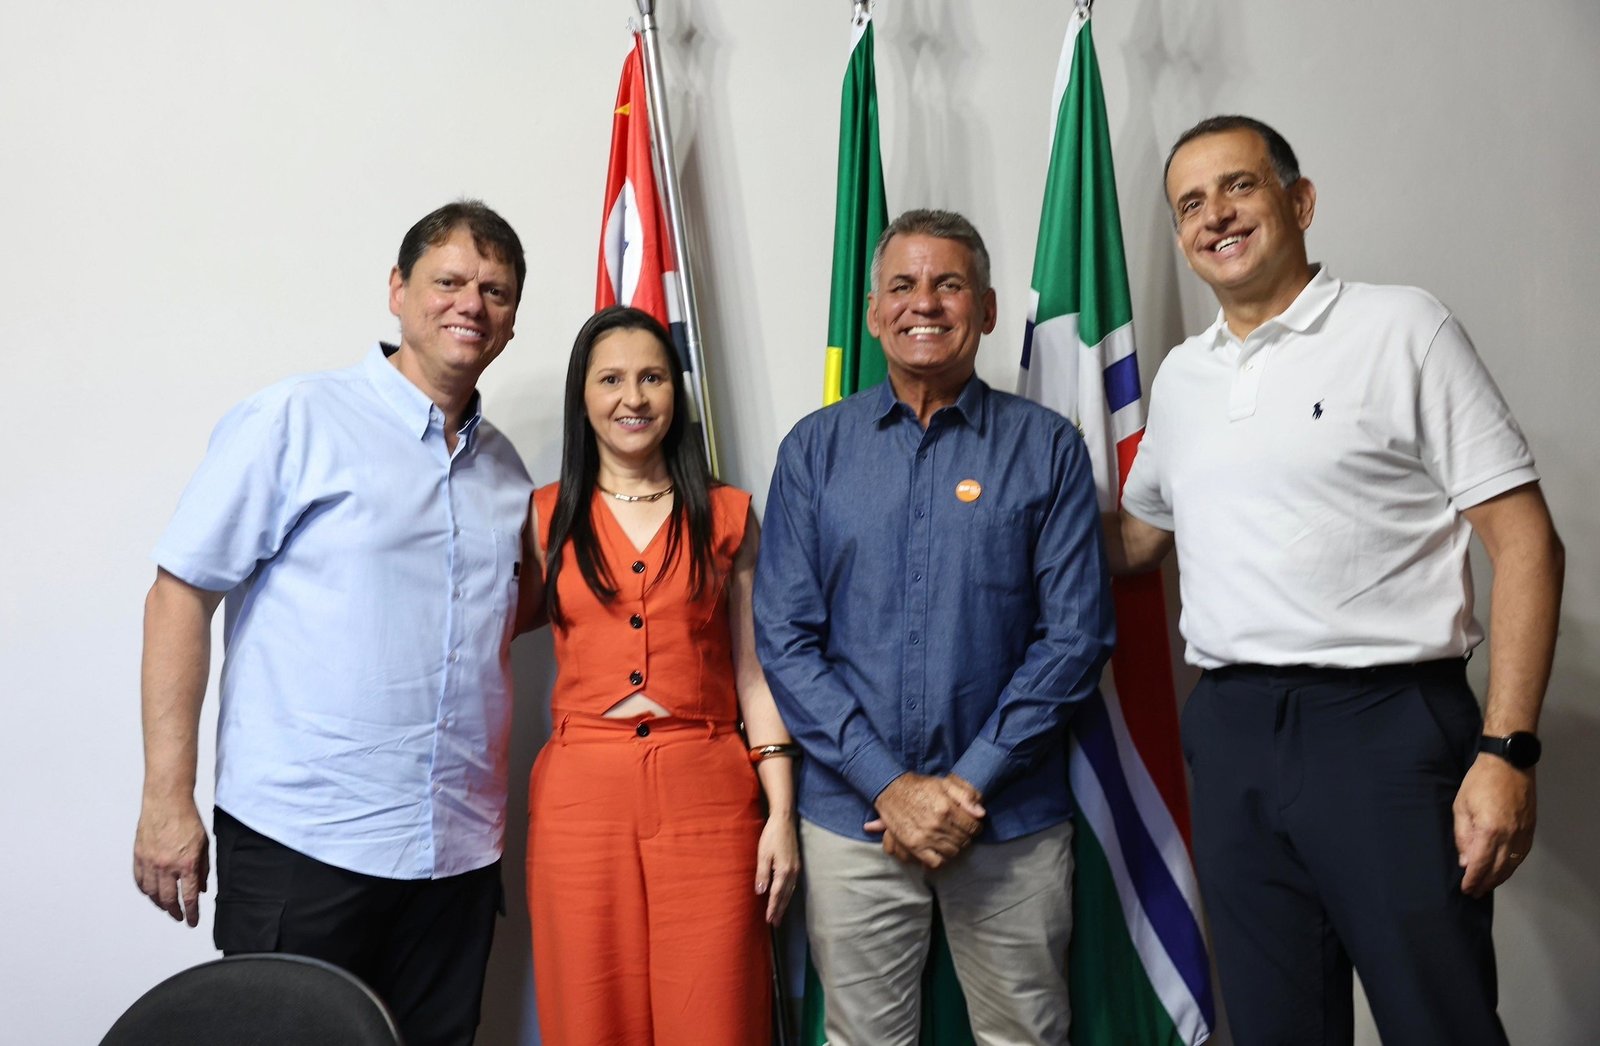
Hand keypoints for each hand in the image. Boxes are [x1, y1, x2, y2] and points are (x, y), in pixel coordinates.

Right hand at [133, 796, 209, 925]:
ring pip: (152, 893)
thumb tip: (201, 888)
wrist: (167, 802)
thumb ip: (203, 868)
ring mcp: (150, 862)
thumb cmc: (187, 819)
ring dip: (159, 903)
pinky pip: (140, 881)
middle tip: (179, 916)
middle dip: (174, 912)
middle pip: (168, 899)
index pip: (189, 897)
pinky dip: (146, 890)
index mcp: (186, 863)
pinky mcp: (139, 856)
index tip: (192, 922)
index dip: (191, 913)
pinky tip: (151, 893)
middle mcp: (167, 866)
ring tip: (166, 907)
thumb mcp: (204, 844)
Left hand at [755, 812, 800, 924]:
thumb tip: (761, 892)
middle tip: (775, 923)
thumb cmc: (772, 836)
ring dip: (784, 903)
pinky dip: (787, 894)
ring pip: (790, 891)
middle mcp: (792, 872)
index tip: (769, 920)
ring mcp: (796, 868)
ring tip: (779, 913)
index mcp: (784, 871)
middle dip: (780, 910)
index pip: (776, 894)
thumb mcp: (763, 854)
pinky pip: (792, 884)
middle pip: (785, 896)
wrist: (784, 821)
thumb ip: (762, 874)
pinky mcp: (796, 864)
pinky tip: (784, 896)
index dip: (773, 908)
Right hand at [864, 773, 985, 868]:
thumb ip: (966, 796)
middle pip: (964, 841)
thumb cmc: (920, 786)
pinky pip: (935, 862)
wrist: (891, 790)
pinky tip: (940, 851)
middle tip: (961, 832)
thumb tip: (981, 813)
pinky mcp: (914, 846)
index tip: (972, 825)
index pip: (973, 827)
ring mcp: (925, 837)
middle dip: (966, 837)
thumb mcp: (944, 783)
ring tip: (951, 840)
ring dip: (955, 847)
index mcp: (947, 808)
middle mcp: (937, 824)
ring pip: (952, 852)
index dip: (976, 827)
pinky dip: (941, 860)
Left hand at [1454, 754, 1535, 897]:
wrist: (1509, 763)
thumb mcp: (1461, 806)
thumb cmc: (1480, 781)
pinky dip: (1512, 866)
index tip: (1466, 889)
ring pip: (1513, 865)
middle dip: (1485, 883)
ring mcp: (1524, 833)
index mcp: (1490, 831)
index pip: (1480, 864)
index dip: (1473, 880)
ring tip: (1487, 885)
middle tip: (1474, 892)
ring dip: (1499, 878)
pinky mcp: (1531, 829)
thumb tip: (1465, 861)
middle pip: (1498, 869)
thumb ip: (1462, 836)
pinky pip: (1522, 855)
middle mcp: (1510, 836)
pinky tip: (1503, 869)